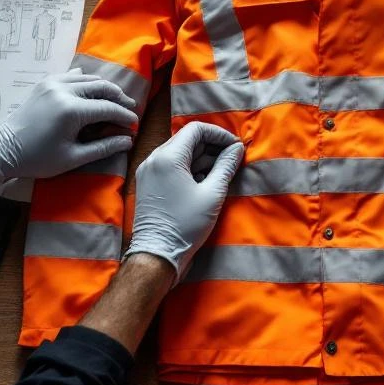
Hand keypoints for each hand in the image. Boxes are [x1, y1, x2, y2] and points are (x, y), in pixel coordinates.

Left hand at [0, 70, 137, 184]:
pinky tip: (92, 89)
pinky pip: (72, 75)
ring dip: (105, 88)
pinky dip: (86, 80)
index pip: (108, 108)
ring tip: (115, 100)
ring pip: (89, 78)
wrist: (4, 149)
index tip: (134, 124)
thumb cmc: (38, 158)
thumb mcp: (73, 158)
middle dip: (119, 98)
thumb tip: (128, 141)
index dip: (125, 116)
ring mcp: (53, 83)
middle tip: (130, 108)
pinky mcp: (46, 83)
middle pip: (101, 87)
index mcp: (71, 110)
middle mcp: (64, 90)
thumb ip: (104, 147)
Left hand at [125, 122, 244, 279]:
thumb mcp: (213, 194)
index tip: (235, 147)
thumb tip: (236, 149)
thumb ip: (225, 166)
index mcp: (167, 157)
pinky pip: (170, 165)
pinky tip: (202, 182)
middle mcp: (153, 158)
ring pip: (179, 152)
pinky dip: (188, 167)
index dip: (219, 134)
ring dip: (201, 157)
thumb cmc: (186, 224)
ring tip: (220, 172)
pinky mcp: (147, 183)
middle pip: (186, 138)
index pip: (196, 129)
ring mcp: (147, 171)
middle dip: (211, 145)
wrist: (157, 255)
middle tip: (231, 159)